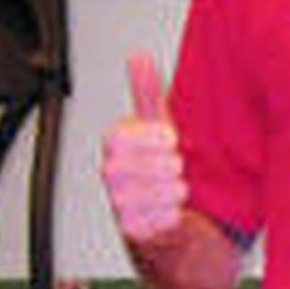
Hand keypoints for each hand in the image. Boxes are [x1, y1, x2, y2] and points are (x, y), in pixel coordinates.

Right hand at [101, 52, 187, 244]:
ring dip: (171, 191)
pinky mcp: (132, 232)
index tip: (172, 139)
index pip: (117, 136)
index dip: (149, 137)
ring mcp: (118, 204)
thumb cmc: (162, 169)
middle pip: (125, 168)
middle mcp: (111, 175)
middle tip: (177, 168)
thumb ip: (147, 93)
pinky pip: (152, 222)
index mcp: (115, 146)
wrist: (171, 216)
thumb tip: (137, 55)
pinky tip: (174, 210)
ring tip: (178, 189)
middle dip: (164, 166)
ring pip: (142, 196)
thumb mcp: (159, 125)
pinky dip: (171, 215)